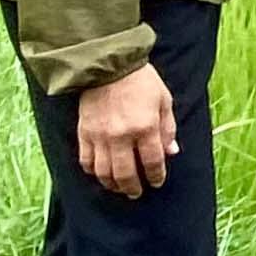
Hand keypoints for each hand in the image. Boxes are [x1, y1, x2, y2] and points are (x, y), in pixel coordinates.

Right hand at [76, 63, 177, 197]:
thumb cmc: (140, 80)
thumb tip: (171, 152)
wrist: (107, 63)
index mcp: (145, 127)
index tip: (156, 182)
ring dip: (113, 184)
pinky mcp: (84, 132)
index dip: (155, 176)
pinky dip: (93, 172)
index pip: (152, 162)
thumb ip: (168, 128)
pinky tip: (101, 174)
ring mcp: (100, 136)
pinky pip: (86, 161)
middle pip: (126, 174)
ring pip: (104, 172)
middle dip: (133, 187)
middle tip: (136, 192)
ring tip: (119, 187)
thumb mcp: (163, 100)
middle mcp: (121, 135)